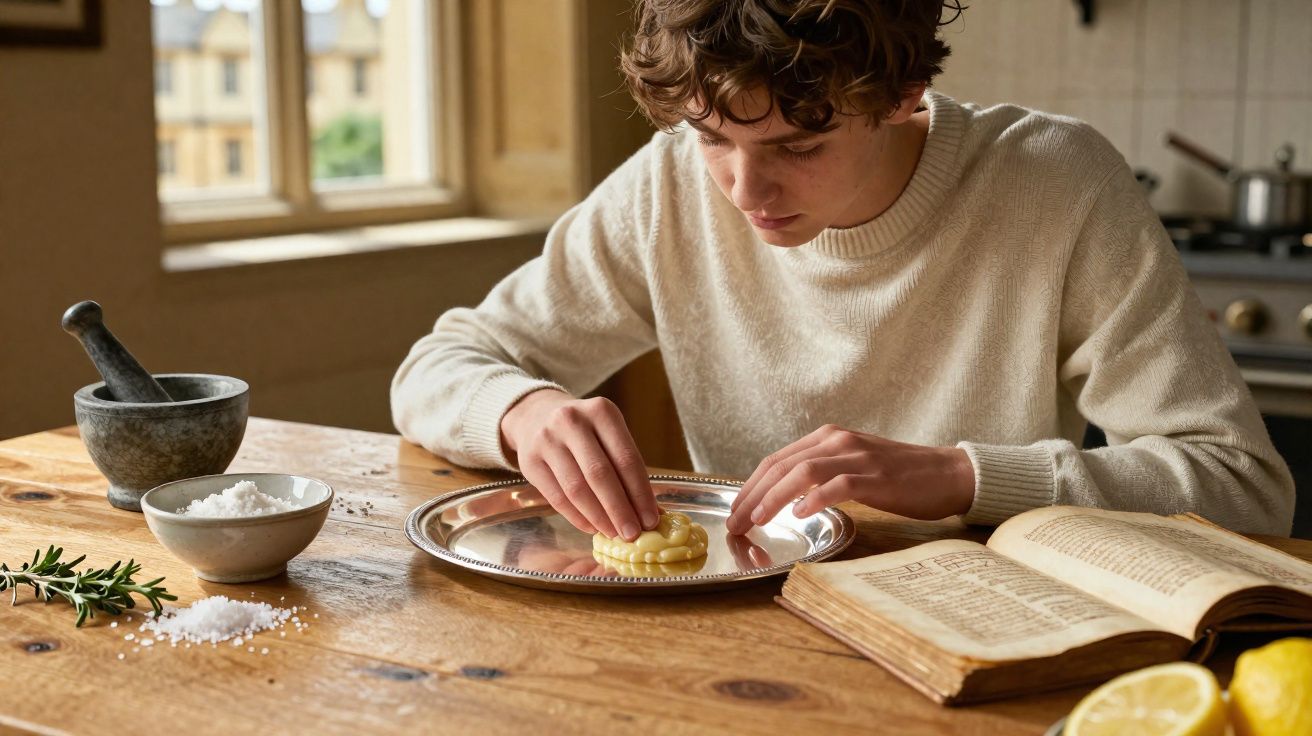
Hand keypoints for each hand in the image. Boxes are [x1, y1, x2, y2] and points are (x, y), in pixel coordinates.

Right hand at [501, 389, 659, 540]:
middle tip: (633, 534)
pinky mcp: (529, 461)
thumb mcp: (607, 434)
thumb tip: (650, 513)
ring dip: (598, 517)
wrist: (536, 415)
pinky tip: (591, 527)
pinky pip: (557, 496)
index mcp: (601, 412)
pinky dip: (577, 517)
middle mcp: (572, 421)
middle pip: (600, 474)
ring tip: (613, 533)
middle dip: (620, 509)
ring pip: (577, 488)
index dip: (640, 493)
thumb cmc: (584, 431)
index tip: (650, 519)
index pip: (626, 458)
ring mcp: (547, 440)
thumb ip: (626, 468)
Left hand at [725, 424, 975, 534]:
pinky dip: (815, 498)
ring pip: (803, 473)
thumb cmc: (897, 477)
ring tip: (758, 521)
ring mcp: (857, 457)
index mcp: (828, 437)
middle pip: (781, 465)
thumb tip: (783, 497)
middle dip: (752, 496)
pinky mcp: (876, 477)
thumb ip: (820, 473)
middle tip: (735, 523)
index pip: (776, 460)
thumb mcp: (851, 467)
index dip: (750, 486)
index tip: (734, 512)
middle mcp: (838, 441)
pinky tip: (800, 514)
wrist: (947, 473)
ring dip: (774, 498)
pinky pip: (838, 485)